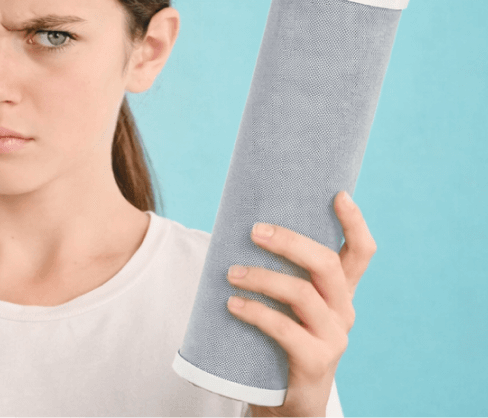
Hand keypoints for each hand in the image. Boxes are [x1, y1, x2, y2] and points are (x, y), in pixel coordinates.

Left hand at [227, 191, 375, 417]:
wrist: (287, 403)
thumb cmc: (281, 338)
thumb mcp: (289, 303)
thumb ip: (281, 269)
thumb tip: (244, 222)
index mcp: (341, 291)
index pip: (360, 253)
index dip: (354, 223)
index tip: (338, 194)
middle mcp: (343, 311)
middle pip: (326, 264)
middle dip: (290, 241)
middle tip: (255, 231)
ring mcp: (334, 339)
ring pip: (302, 294)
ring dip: (262, 277)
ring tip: (232, 273)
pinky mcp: (315, 363)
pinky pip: (284, 329)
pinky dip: (255, 311)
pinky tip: (233, 303)